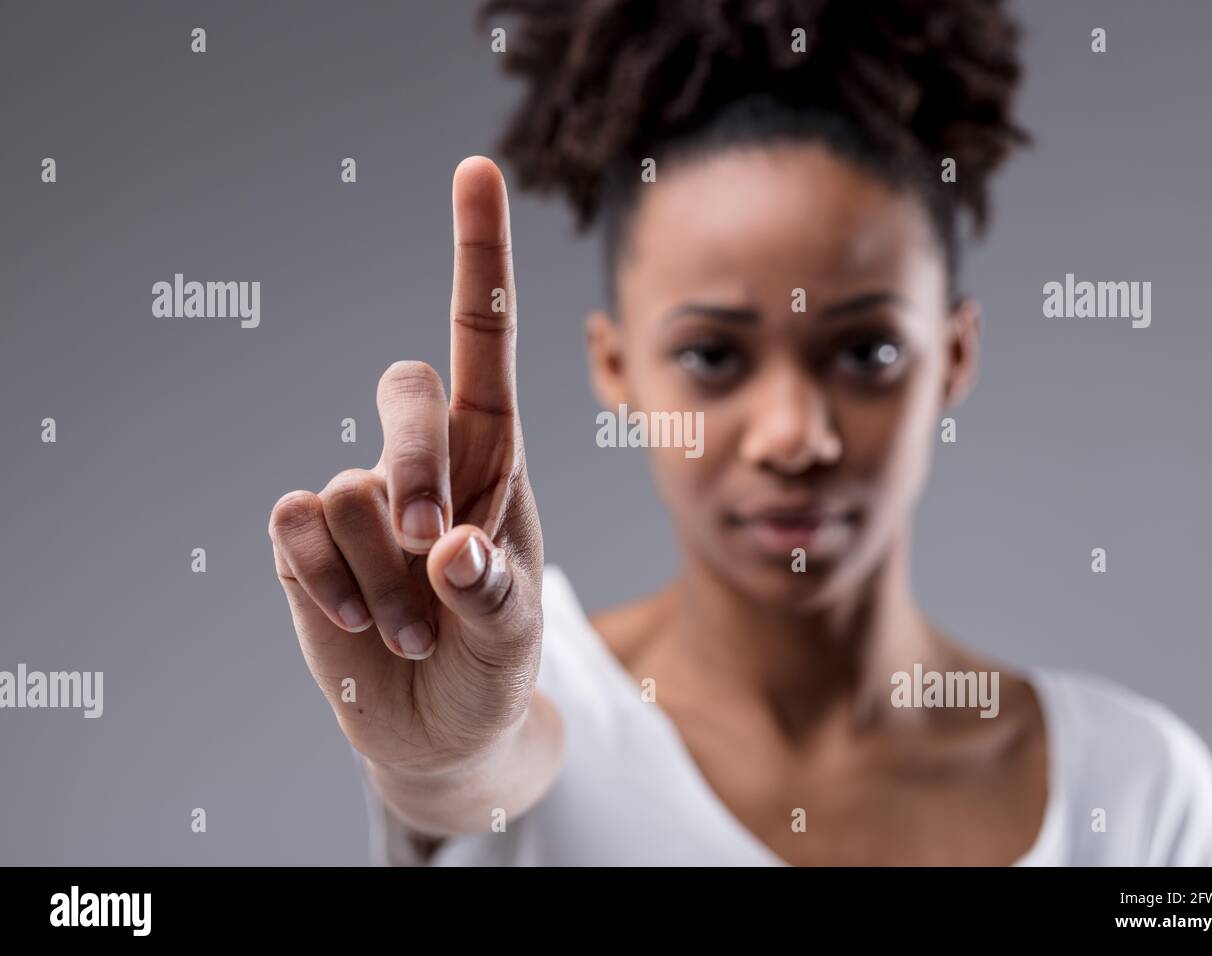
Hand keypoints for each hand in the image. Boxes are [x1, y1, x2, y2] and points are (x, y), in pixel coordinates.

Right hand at [268, 156, 544, 775]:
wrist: (438, 726)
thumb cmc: (495, 661)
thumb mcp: (516, 633)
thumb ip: (494, 592)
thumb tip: (449, 549)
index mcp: (495, 454)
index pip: (486, 338)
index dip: (479, 255)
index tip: (478, 167)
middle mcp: (426, 459)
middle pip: (404, 389)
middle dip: (414, 463)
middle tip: (433, 544)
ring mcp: (360, 496)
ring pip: (348, 488)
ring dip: (383, 575)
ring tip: (414, 630)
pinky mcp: (303, 537)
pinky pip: (292, 523)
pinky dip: (327, 582)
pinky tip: (357, 622)